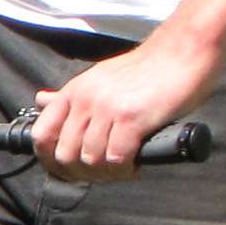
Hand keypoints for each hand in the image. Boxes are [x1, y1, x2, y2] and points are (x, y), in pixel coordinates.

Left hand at [29, 26, 225, 179]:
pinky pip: (117, 159)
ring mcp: (107, 108)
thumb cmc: (147, 68)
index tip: (70, 169)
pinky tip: (137, 163)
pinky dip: (126, 169)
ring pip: (91, 160)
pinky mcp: (131, 118)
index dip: (50, 159)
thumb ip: (72, 95)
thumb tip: (42, 100)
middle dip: (83, 172)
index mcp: (75, 91)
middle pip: (65, 154)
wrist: (184, 51)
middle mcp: (85, 99)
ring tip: (124, 167)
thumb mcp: (100, 77)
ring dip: (108, 172)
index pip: (41, 133)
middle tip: (105, 171)